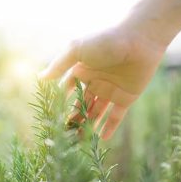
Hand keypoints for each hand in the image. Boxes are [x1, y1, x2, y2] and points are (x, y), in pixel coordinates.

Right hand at [40, 26, 166, 138]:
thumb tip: (40, 77)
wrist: (140, 40)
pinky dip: (109, 127)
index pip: (67, 90)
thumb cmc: (105, 41)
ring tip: (80, 141)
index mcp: (82, 70)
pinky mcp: (126, 97)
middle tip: (65, 134)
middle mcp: (95, 82)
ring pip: (96, 112)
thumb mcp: (77, 50)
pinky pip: (116, 116)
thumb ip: (59, 64)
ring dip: (88, 126)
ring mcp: (110, 91)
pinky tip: (101, 139)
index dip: (60, 103)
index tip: (52, 117)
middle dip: (74, 118)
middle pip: (81, 104)